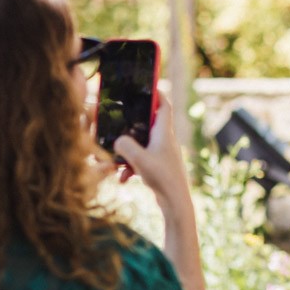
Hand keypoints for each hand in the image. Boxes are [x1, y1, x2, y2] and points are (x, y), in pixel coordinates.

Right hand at [112, 95, 189, 209]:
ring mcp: (162, 154)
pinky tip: (122, 178)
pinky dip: (130, 167)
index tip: (147, 86)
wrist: (176, 203)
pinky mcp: (159, 167)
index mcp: (164, 133)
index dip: (157, 94)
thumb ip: (125, 146)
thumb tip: (117, 140)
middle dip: (133, 123)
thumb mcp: (140, 160)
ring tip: (114, 162)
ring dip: (127, 151)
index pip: (164, 105)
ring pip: (141, 144)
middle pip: (149, 123)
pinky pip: (140, 161)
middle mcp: (165, 141)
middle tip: (120, 120)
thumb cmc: (163, 178)